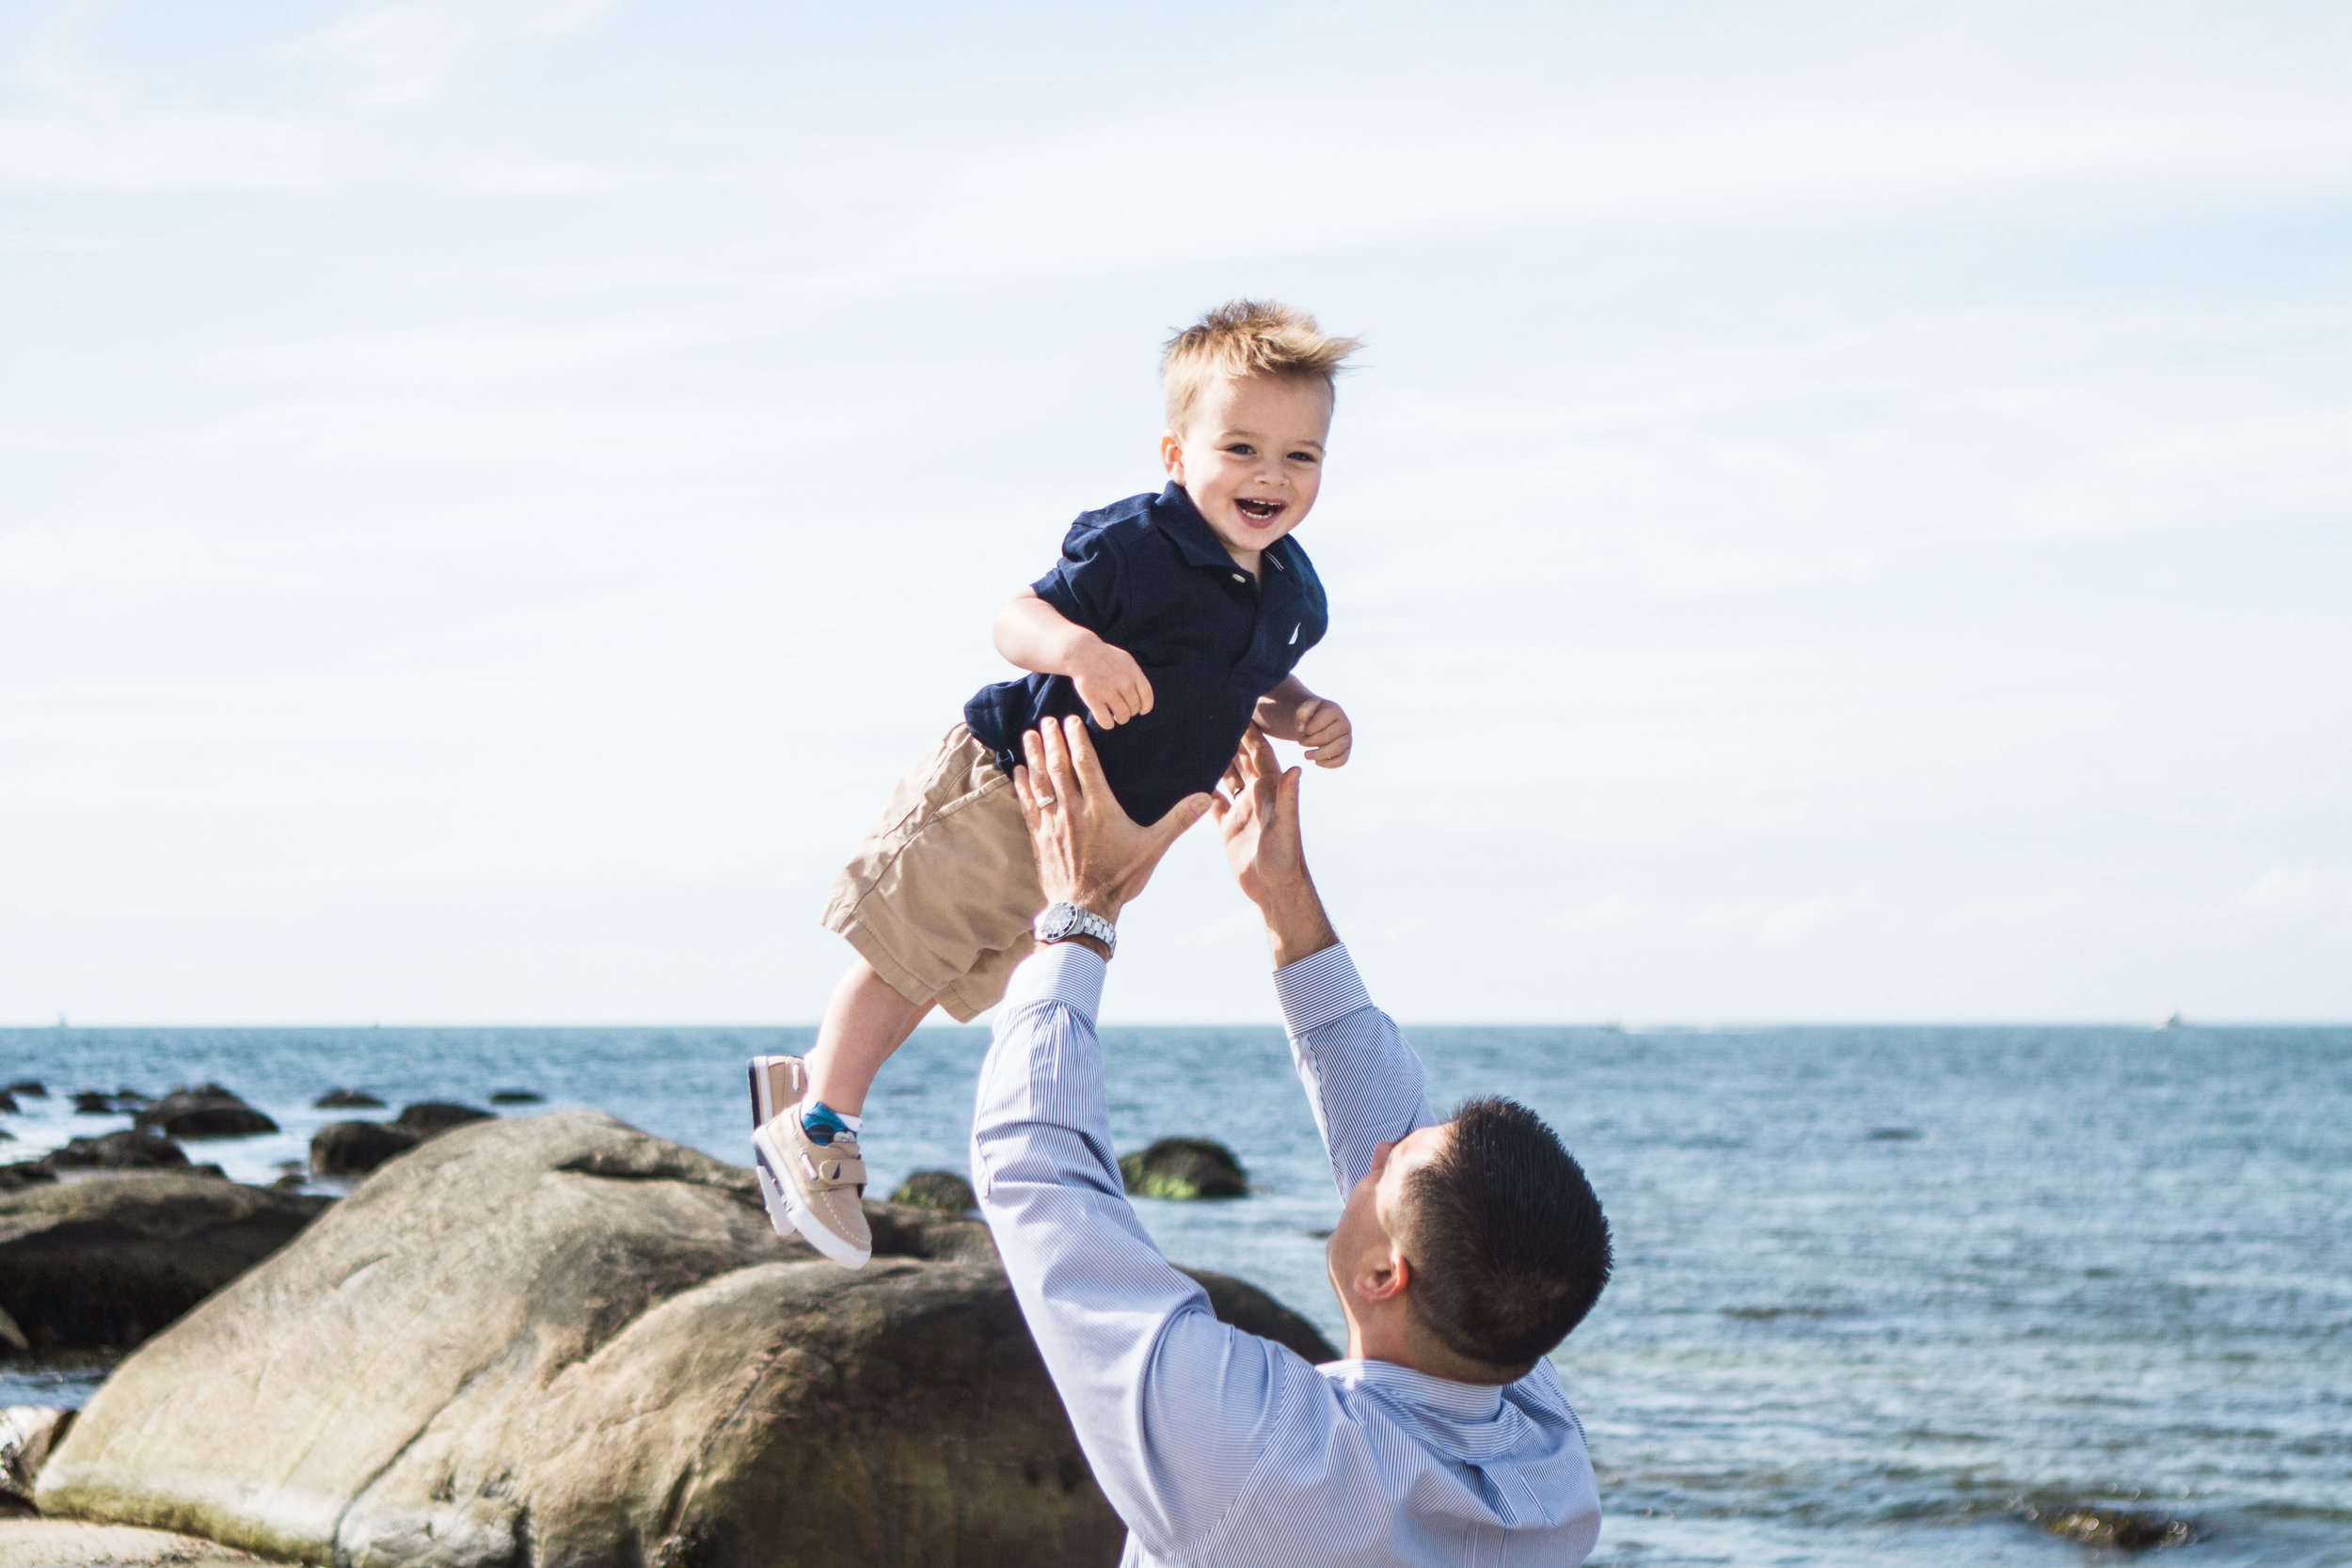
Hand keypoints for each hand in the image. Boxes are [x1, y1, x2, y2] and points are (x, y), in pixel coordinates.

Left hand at [1013, 714, 1209, 933]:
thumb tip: (1204, 799)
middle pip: (1058, 767)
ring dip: (1034, 756)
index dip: (1077, 739)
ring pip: (1040, 782)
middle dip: (1052, 741)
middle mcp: (1073, 810)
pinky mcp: (1041, 838)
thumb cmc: (1120, 878)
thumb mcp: (1153, 848)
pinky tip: (1018, 771)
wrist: (1085, 909)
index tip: (1069, 720)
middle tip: (1045, 720)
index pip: (1085, 764)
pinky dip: (1023, 785)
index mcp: (1099, 807)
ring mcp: (1053, 823)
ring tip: (1028, 735)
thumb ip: (1178, 820)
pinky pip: (1028, 804)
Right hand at [1071, 639, 1153, 728]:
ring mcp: (1108, 691)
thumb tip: (1144, 697)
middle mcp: (1123, 682)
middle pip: (1134, 708)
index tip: (1142, 711)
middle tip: (1123, 710)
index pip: (1147, 697)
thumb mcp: (1125, 660)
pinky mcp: (1093, 699)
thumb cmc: (1105, 658)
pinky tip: (1106, 719)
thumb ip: (1136, 676)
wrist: (1081, 653)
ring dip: (1120, 719)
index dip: (1145, 707)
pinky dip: (1108, 724)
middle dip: (1130, 712)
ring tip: (1116, 716)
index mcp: (1133, 672)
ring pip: (1123, 717)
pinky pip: (1106, 721)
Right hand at [1212, 727, 1338, 966]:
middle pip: (1240, 759)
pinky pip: (1212, 802)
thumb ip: (1288, 798)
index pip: (1260, 752)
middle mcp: (1255, 794)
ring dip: (1213, 758)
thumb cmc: (1286, 859)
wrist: (1274, 889)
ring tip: (1194, 738)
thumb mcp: (1286, 827)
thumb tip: (1296, 767)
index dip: (1251, 730)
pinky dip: (1201, 788)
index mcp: (1271, 789)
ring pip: (1225, 776)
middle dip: (1228, 737)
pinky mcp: (1228, 826)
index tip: (1239, 706)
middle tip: (1209, 715)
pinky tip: (1186, 775)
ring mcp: (1241, 809)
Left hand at [1254, 688, 1351, 767]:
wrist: (1320, 721)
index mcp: (1334, 710)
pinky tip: (1316, 762)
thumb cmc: (1311, 715)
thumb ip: (1301, 713)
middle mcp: (1345, 723)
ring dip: (1318, 755)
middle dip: (1310, 742)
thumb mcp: (1305, 708)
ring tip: (1306, 755)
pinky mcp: (1346, 750)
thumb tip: (1300, 728)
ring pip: (1337, 750)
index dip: (1307, 730)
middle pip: (1328, 737)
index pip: (1320, 723)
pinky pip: (1342, 761)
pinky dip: (1329, 764)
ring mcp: (1347, 738)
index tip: (1301, 730)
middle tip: (1300, 742)